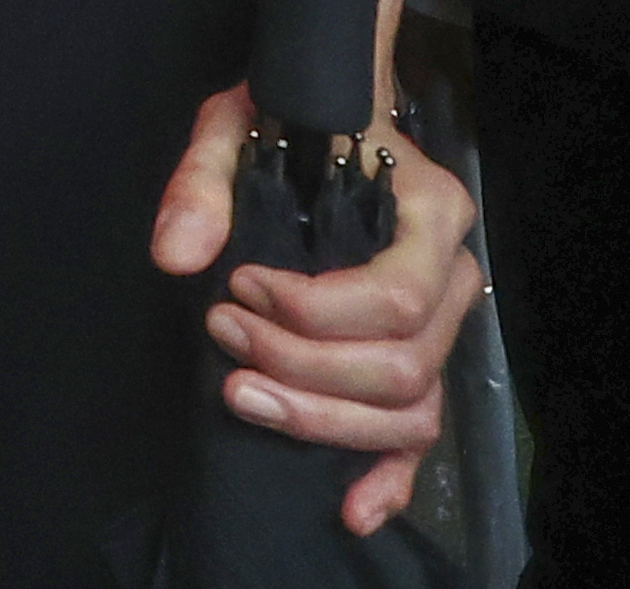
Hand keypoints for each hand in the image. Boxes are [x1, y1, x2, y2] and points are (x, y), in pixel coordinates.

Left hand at [154, 84, 480, 535]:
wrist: (326, 119)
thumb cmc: (287, 120)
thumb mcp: (231, 126)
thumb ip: (202, 183)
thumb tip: (177, 258)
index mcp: (427, 212)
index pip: (393, 297)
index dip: (314, 313)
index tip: (239, 286)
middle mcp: (451, 274)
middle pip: (400, 365)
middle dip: (302, 366)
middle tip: (223, 334)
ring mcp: (443, 327)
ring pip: (410, 410)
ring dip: (322, 418)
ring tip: (239, 393)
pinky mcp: (418, 364)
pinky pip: (420, 437)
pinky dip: (389, 478)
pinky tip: (350, 509)